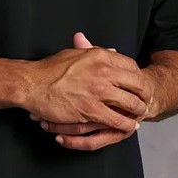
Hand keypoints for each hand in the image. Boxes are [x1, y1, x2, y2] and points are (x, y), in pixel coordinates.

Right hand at [23, 32, 154, 150]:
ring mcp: (98, 91)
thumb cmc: (50, 69)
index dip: (138, 76)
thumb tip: (112, 51)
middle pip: (137, 84)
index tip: (138, 84)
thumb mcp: (75, 54)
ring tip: (139, 115)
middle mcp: (103, 71)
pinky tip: (128, 127)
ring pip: (130, 103)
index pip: (130, 65)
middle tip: (145, 101)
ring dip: (137, 111)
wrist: (32, 84)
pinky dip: (125, 125)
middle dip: (144, 94)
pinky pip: (117, 120)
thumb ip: (95, 51)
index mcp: (99, 56)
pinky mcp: (91, 110)